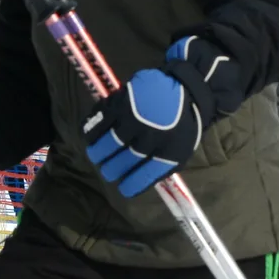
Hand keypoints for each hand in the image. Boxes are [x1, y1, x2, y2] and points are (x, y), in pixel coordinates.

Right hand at [81, 35, 233, 197]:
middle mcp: (152, 137)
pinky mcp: (124, 102)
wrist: (188, 88)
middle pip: (123, 161)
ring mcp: (137, 118)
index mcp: (170, 152)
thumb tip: (137, 181)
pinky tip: (90, 137)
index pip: (144, 176)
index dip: (131, 185)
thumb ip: (161, 165)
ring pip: (109, 143)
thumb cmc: (183, 123)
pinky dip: (91, 131)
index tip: (123, 189)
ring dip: (98, 153)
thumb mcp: (181, 148)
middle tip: (107, 171)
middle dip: (111, 170)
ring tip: (96, 155)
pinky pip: (101, 121)